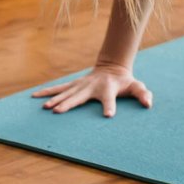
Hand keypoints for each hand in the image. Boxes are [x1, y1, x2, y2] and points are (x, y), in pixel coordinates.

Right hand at [31, 63, 153, 117]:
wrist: (111, 68)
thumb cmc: (124, 81)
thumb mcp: (136, 86)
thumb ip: (143, 94)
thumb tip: (148, 103)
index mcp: (108, 88)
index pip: (109, 98)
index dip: (109, 106)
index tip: (108, 115)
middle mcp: (91, 86)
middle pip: (79, 96)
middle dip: (68, 103)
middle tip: (58, 111)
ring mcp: (81, 84)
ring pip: (65, 92)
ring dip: (54, 99)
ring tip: (44, 108)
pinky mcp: (74, 85)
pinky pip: (59, 89)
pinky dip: (47, 91)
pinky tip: (34, 96)